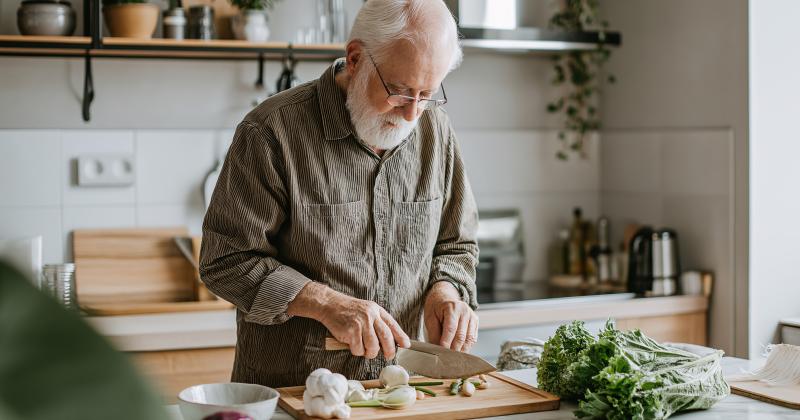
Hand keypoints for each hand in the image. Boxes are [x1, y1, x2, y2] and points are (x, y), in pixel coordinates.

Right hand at [288, 282, 409, 358]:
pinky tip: (352, 345)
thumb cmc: (349, 310)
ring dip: (370, 353)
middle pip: (386, 337)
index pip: (392, 325)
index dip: (401, 336)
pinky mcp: (351, 331)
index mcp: (376, 310)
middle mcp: (370, 315)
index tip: (407, 345)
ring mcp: (361, 323)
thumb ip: (378, 322)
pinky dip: (357, 351)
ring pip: (372, 346)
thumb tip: (390, 340)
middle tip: (389, 356)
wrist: (330, 304)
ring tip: (365, 351)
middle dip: (389, 350)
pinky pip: (358, 349)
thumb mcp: (367, 310)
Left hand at [423, 281, 477, 351]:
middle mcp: (464, 311)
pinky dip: (467, 347)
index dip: (446, 342)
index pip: (451, 328)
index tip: (442, 353)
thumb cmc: (436, 308)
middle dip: (454, 349)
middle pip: (461, 335)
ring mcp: (472, 316)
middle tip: (447, 359)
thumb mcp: (430, 318)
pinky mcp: (475, 321)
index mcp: (452, 307)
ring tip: (453, 358)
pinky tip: (460, 351)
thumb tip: (437, 349)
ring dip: (462, 350)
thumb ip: (434, 333)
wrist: (444, 297)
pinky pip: (473, 338)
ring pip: (469, 339)